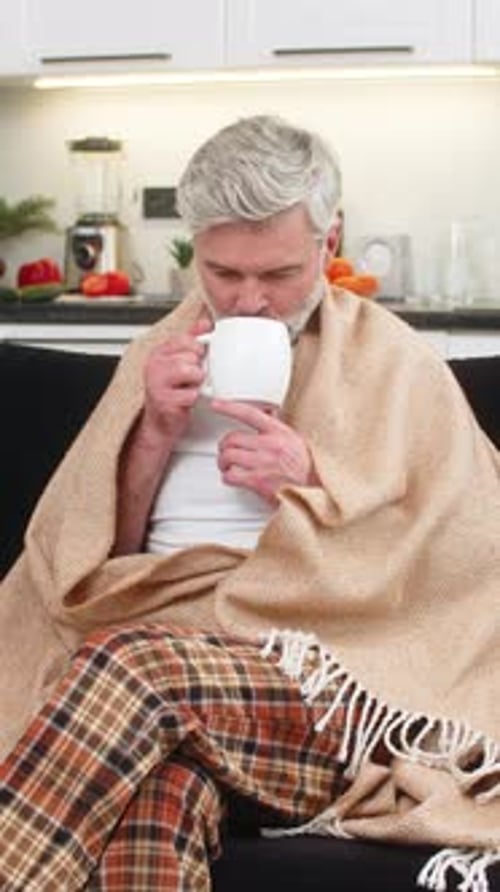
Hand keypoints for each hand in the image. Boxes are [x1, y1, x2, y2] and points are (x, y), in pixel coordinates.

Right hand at [142, 316, 211, 443]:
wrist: (160, 423)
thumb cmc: (171, 392)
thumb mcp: (180, 362)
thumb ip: (191, 340)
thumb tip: (205, 323)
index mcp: (158, 353)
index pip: (185, 339)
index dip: (197, 349)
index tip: (196, 359)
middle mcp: (154, 365)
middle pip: (190, 356)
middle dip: (197, 368)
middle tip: (191, 379)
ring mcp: (156, 383)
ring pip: (191, 371)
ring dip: (196, 382)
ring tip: (189, 387)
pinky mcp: (164, 401)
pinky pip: (192, 393)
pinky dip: (194, 398)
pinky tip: (186, 400)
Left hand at [212, 399, 318, 504]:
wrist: (316, 492)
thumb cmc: (308, 470)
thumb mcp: (296, 440)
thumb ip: (278, 429)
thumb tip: (267, 414)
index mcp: (280, 432)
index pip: (250, 413)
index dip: (230, 407)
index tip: (217, 404)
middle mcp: (271, 445)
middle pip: (232, 438)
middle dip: (224, 446)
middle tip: (226, 451)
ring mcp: (263, 464)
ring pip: (228, 456)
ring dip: (223, 462)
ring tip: (227, 466)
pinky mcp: (258, 482)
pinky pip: (231, 476)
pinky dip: (227, 477)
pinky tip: (233, 478)